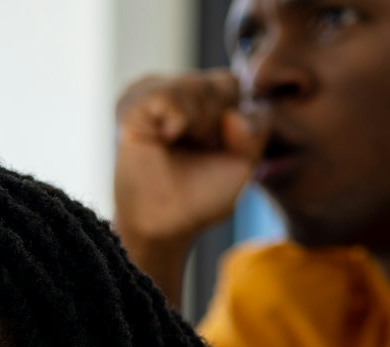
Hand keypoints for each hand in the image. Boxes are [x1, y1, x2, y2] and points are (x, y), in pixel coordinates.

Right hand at [113, 71, 267, 252]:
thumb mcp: (245, 161)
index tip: (218, 147)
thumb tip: (232, 114)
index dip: (237, 116)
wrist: (164, 222)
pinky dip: (177, 119)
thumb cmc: (200, 194)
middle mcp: (179, 90)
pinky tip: (165, 138)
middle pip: (222, 82)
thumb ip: (257, 128)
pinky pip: (167, 95)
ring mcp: (153, 93)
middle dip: (218, 120)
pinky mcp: (132, 104)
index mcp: (206, 99)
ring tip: (177, 144)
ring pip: (196, 85)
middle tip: (197, 148)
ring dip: (197, 122)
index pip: (237, 83)